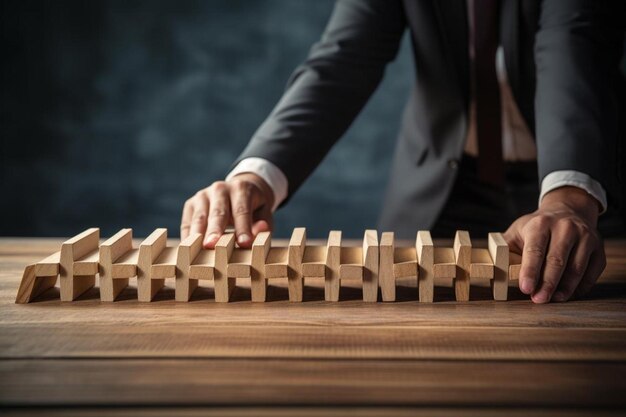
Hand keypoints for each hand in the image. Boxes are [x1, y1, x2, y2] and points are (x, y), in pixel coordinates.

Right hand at [180, 173, 273, 247]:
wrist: (240, 190)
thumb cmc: (254, 208)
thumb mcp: (263, 213)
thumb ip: (262, 223)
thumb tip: (261, 229)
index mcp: (240, 188)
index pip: (241, 210)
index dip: (243, 228)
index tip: (244, 244)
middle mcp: (220, 189)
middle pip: (218, 212)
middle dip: (215, 230)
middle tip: (211, 246)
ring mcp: (202, 196)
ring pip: (199, 218)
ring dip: (198, 236)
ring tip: (197, 252)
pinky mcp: (191, 205)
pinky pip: (188, 224)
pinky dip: (188, 238)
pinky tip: (189, 251)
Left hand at [503, 186, 605, 302]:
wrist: (567, 210)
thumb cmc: (537, 227)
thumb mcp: (517, 231)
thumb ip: (506, 249)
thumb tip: (495, 270)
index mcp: (540, 223)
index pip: (535, 250)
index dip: (530, 271)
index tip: (526, 289)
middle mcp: (565, 227)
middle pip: (557, 261)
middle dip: (547, 284)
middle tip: (539, 300)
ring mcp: (585, 236)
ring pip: (576, 268)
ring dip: (565, 288)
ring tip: (554, 299)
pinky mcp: (598, 247)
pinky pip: (592, 271)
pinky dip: (581, 286)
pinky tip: (569, 294)